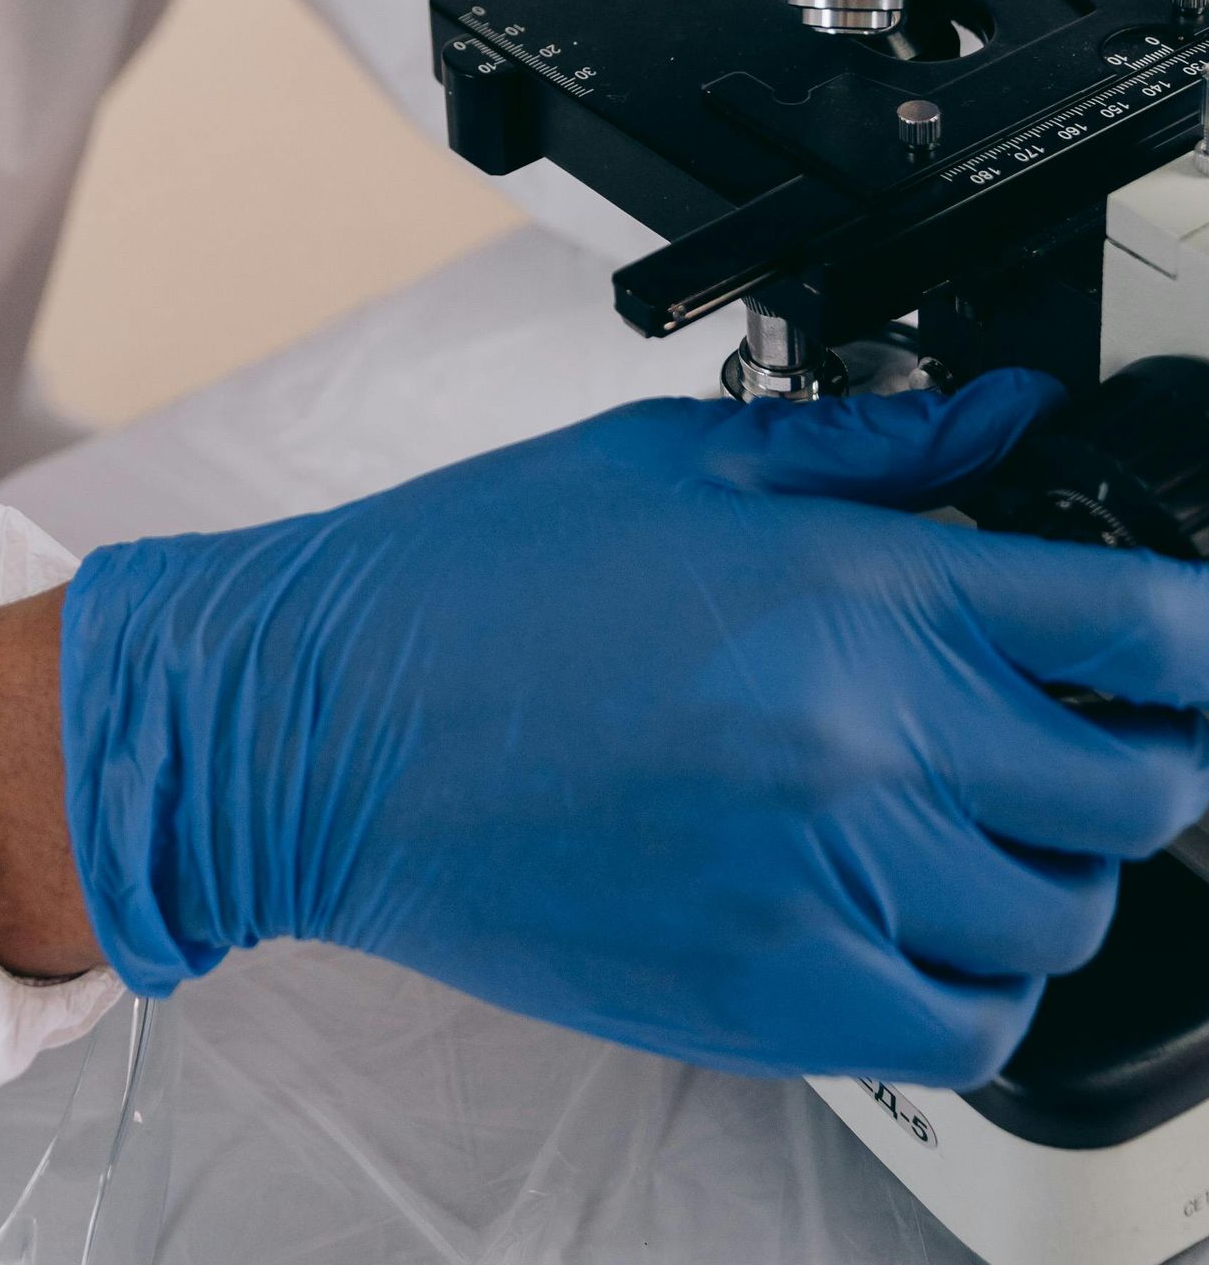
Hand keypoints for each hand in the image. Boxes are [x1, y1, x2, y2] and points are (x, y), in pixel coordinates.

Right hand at [61, 372, 1208, 1084]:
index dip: (1194, 638)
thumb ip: (869, 441)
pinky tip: (922, 919)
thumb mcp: (674, 462)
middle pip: (1138, 790)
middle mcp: (865, 747)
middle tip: (1085, 725)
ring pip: (1062, 915)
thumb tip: (1003, 416)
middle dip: (1143, 753)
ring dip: (1054, 866)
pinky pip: (964, 1026)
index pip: (1137, 628)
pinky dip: (979, 979)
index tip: (1184, 645)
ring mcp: (823, 886)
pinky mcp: (767, 998)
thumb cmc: (470, 583)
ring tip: (977, 817)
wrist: (320, 727)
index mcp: (852, 593)